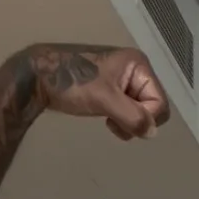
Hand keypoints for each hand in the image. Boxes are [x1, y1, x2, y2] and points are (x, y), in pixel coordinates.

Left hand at [31, 45, 169, 141]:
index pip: (159, 101)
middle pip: (153, 106)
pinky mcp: (112, 90)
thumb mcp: (105, 99)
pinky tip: (106, 119)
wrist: (39, 77)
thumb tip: (151, 133)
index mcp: (138, 65)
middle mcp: (135, 70)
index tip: (122, 120)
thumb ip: (132, 116)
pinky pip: (128, 110)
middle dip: (137, 120)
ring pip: (141, 111)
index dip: (145, 117)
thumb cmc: (72, 83)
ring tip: (108, 120)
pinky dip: (120, 119)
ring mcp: (123, 80)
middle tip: (114, 121)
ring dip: (128, 122)